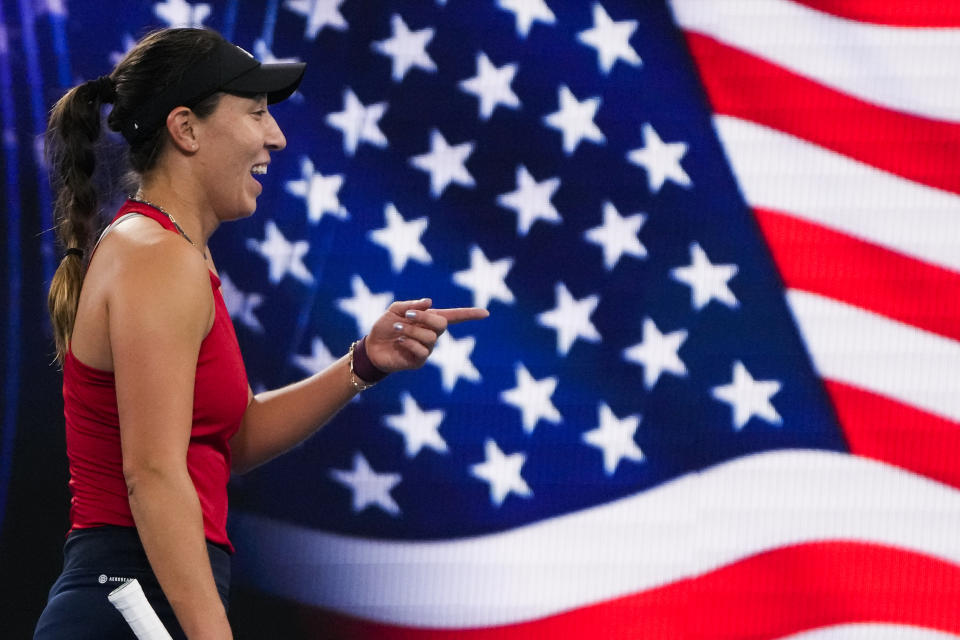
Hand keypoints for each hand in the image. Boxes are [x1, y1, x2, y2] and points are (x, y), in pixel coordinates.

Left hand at [365, 298, 488, 372]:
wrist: (371, 347)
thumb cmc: (385, 327)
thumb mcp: (394, 311)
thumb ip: (411, 306)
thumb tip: (430, 302)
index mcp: (429, 319)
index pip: (454, 316)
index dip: (470, 314)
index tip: (486, 313)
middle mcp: (432, 334)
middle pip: (443, 324)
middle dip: (424, 318)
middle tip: (407, 316)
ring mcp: (427, 349)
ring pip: (430, 337)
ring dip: (411, 330)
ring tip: (397, 329)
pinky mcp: (419, 361)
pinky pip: (421, 350)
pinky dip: (409, 342)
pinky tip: (400, 342)